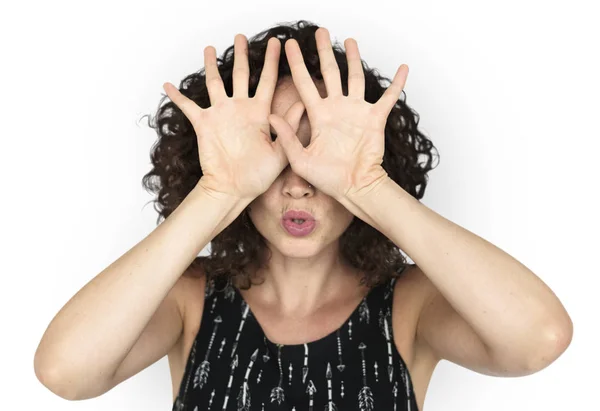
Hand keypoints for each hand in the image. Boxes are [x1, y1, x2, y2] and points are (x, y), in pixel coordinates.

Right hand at [163, 34, 303, 201]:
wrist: (233, 190)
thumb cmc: (257, 176)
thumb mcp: (281, 152)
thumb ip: (289, 128)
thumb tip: (303, 104)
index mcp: (259, 113)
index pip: (267, 81)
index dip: (272, 62)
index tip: (278, 44)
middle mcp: (240, 109)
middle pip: (241, 75)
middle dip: (242, 55)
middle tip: (240, 37)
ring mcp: (221, 115)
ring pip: (215, 83)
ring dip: (211, 66)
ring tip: (209, 48)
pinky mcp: (204, 124)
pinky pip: (188, 106)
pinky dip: (177, 96)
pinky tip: (167, 85)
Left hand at [267, 27, 408, 200]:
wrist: (354, 188)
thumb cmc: (328, 178)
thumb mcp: (300, 159)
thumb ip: (286, 136)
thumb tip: (270, 115)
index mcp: (318, 116)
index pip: (304, 83)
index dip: (297, 64)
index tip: (289, 45)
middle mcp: (337, 109)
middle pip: (330, 73)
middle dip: (325, 52)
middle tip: (320, 32)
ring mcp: (357, 112)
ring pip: (355, 78)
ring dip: (354, 59)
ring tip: (351, 41)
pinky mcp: (375, 119)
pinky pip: (389, 98)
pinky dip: (397, 84)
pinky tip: (403, 68)